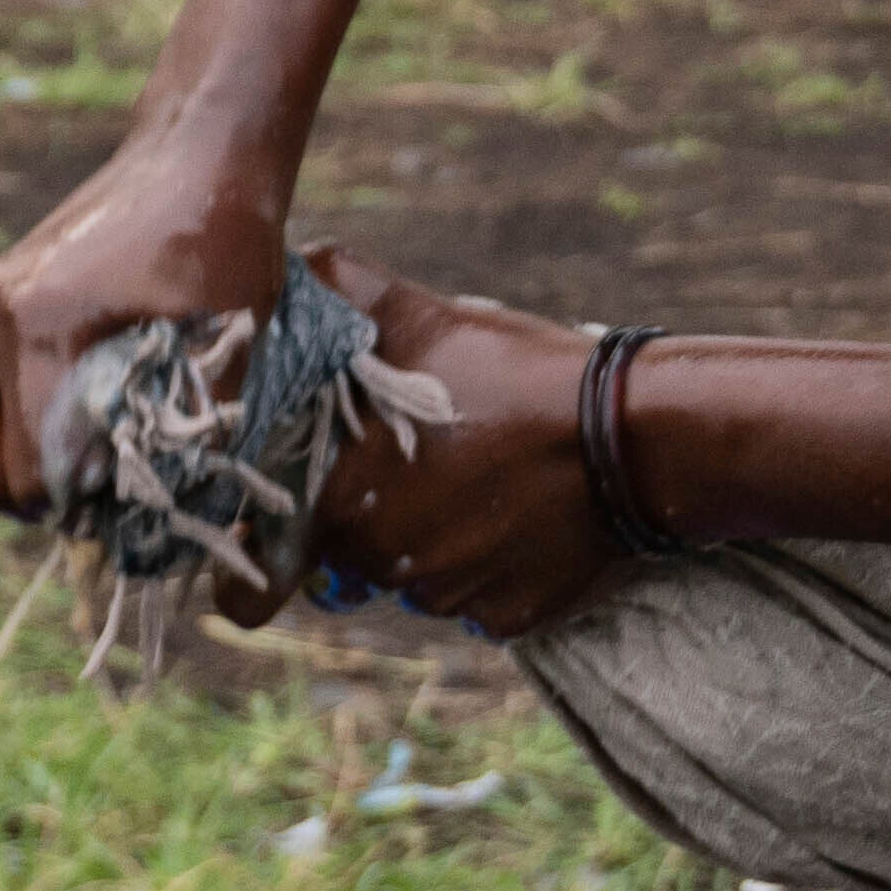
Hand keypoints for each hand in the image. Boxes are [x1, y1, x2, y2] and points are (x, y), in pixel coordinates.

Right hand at [0, 118, 287, 544]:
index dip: (79, 509)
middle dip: (42, 498)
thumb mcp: (225, 349)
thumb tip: (160, 512)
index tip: (132, 504)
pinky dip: (30, 410)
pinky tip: (94, 394)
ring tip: (102, 447)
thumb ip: (186, 435)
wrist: (198, 153)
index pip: (27, 476)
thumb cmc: (226, 245)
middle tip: (107, 496)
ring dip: (32, 454)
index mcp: (44, 332)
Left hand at [303, 255, 614, 639]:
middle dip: (365, 517)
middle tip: (417, 461)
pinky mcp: (504, 620)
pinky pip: (475, 603)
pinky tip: (515, 515)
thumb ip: (337, 293)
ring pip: (411, 580)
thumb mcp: (416, 313)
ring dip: (427, 540)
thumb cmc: (510, 372)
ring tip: (474, 478)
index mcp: (335, 502)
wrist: (627, 436)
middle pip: (345, 560)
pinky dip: (486, 567)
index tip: (305, 501)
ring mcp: (445, 599)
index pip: (263, 562)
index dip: (275, 534)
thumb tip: (286, 271)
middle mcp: (379, 566)